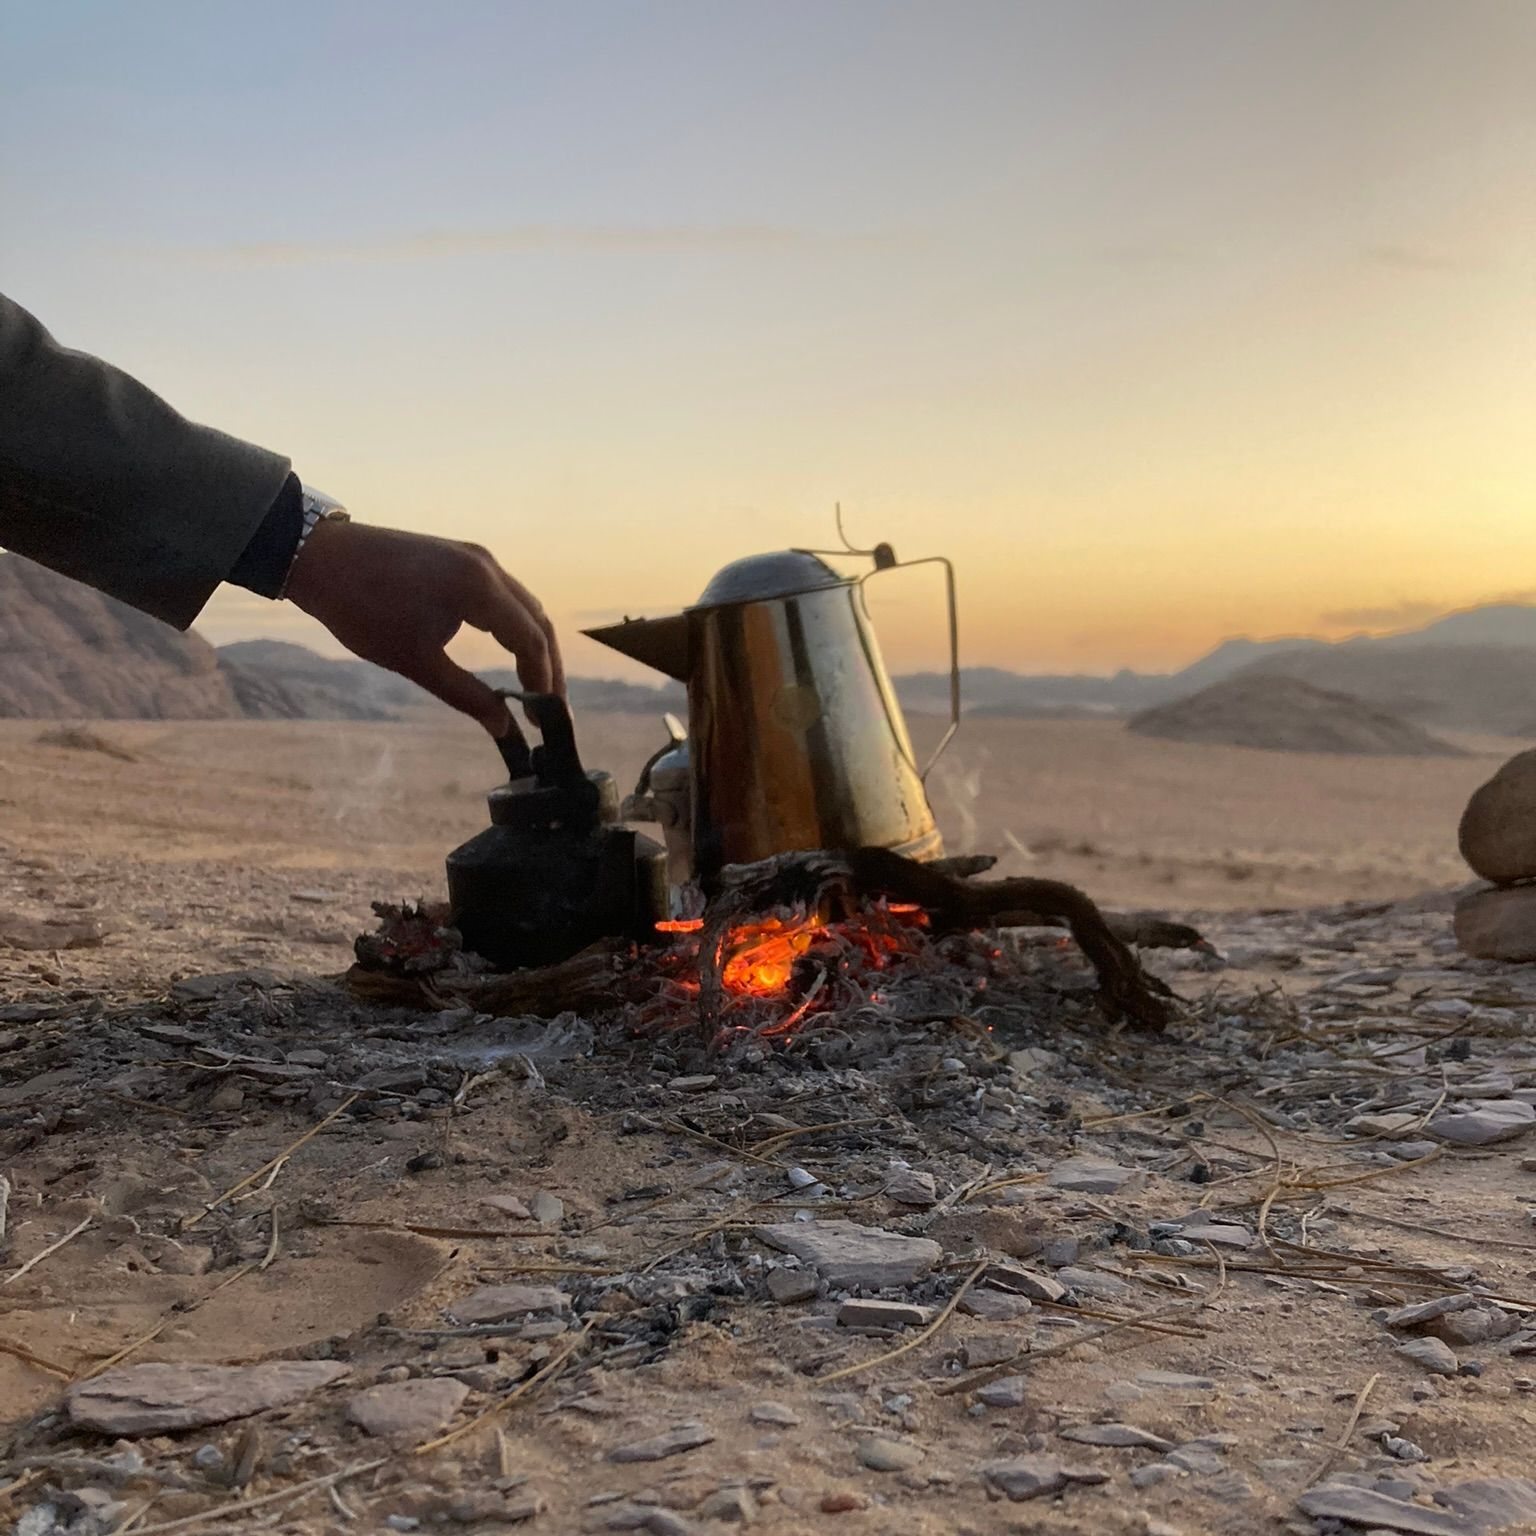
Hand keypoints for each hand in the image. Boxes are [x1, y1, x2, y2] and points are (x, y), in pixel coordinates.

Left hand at [283, 520, 563, 735]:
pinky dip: (515, 626)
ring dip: (534, 645)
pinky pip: (505, 594)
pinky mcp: (462, 557)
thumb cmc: (361, 609)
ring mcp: (476, 556)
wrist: (319, 556)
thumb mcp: (415, 661)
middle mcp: (487, 566)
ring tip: (536, 685)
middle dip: (548, 666)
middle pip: (538, 620)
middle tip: (551, 707)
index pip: (531, 640)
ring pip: (525, 605)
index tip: (543, 717)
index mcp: (479, 588)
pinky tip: (510, 652)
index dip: (543, 681)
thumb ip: (467, 695)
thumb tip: (504, 727)